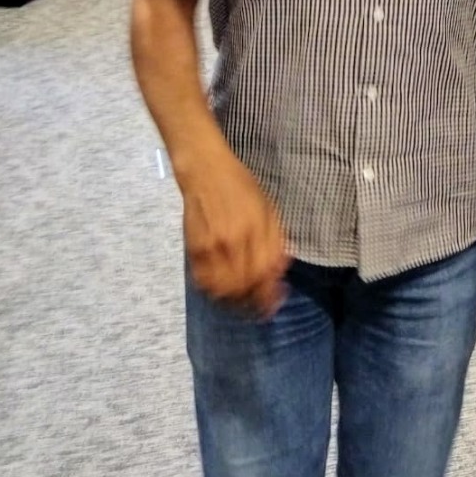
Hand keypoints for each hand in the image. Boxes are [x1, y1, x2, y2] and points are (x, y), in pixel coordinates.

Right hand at [180, 146, 289, 317]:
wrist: (205, 169)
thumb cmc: (240, 184)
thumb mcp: (267, 206)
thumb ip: (276, 238)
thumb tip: (281, 269)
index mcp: (257, 227)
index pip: (266, 271)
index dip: (271, 292)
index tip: (275, 302)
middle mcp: (235, 239)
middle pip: (246, 284)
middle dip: (255, 301)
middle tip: (260, 307)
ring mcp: (212, 245)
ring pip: (224, 289)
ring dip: (235, 300)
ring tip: (242, 301)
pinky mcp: (194, 248)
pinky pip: (204, 281)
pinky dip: (214, 292)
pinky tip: (222, 291)